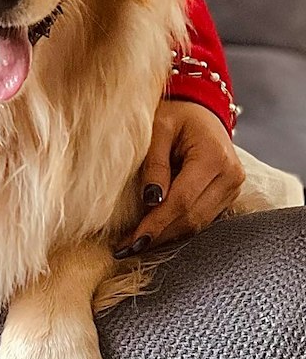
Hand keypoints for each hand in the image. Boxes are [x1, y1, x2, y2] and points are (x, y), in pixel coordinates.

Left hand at [114, 99, 245, 257]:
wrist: (201, 110)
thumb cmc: (175, 114)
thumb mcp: (158, 128)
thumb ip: (154, 163)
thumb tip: (150, 201)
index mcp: (214, 157)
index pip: (183, 200)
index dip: (157, 223)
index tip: (132, 240)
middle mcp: (231, 176)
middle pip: (192, 217)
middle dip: (159, 235)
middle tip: (126, 248)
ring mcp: (233, 188)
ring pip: (198, 223)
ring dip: (167, 236)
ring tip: (135, 244)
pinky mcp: (228, 195)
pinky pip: (202, 218)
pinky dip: (178, 228)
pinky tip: (155, 233)